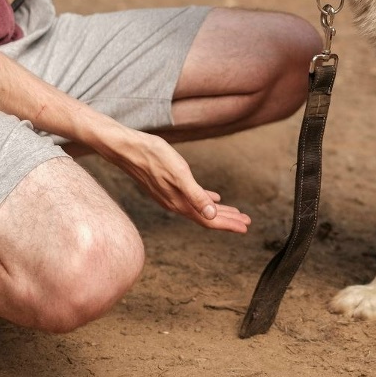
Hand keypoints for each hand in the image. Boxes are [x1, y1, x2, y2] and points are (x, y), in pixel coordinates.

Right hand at [104, 128, 250, 232]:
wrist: (128, 149)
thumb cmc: (154, 157)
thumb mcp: (179, 173)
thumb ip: (196, 195)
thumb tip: (212, 215)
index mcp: (181, 203)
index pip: (210, 220)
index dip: (229, 224)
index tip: (246, 227)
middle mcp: (176, 203)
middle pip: (207, 217)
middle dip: (228, 220)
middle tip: (247, 222)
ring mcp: (171, 196)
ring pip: (201, 208)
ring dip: (219, 211)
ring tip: (235, 213)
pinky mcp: (168, 187)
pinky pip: (193, 198)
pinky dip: (206, 199)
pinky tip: (213, 198)